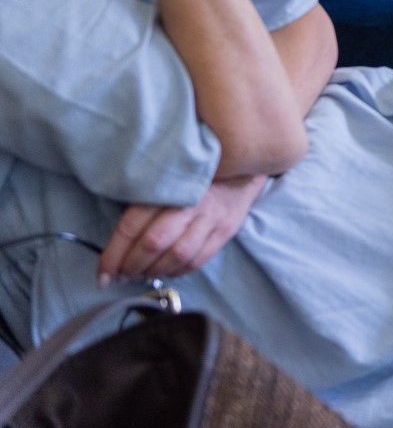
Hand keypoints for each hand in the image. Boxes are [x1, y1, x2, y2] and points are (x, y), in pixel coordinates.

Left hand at [98, 176, 264, 284]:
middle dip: (131, 266)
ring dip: (154, 271)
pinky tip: (166, 270)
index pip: (132, 225)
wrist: (242, 164)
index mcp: (168, 186)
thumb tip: (116, 241)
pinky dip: (178, 271)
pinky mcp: (226, 229)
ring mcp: (211, 217)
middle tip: (119, 276)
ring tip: (141, 274)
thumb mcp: (166, 177)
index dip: (113, 254)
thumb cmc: (193, 172)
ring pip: (177, 255)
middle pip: (154, 242)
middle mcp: (191, 202)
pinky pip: (198, 259)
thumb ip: (144, 202)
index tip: (101, 274)